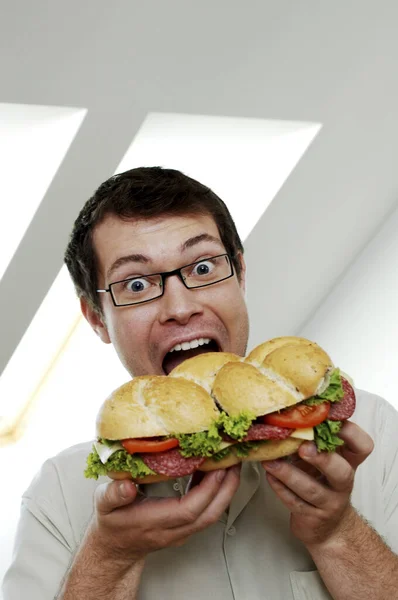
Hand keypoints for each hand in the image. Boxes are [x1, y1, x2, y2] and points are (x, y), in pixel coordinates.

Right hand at [89, 466, 240, 562]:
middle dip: (227, 487)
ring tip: (231, 461)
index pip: (189, 510)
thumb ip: (113, 495)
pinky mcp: (186, 526)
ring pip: (213, 513)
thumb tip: (126, 486)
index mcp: (155, 522)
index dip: (207, 490)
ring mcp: (182, 530)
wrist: (115, 547)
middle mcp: (173, 530)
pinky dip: (217, 491)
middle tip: (234, 460)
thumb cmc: (112, 522)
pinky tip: (216, 470)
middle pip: (210, 513)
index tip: (217, 468)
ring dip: (226, 489)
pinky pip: (208, 510)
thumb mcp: (104, 505)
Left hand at [261, 421, 373, 547]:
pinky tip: (270, 476)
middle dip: (322, 459)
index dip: (350, 433)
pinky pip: (295, 503)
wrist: (327, 525)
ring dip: (289, 474)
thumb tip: (288, 415)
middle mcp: (342, 482)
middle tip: (303, 447)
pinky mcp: (312, 518)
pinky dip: (280, 489)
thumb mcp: (322, 458)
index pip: (362, 446)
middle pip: (341, 472)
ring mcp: (329, 502)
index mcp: (348, 462)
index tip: (328, 419)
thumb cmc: (322, 482)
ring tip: (270, 462)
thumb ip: (313, 439)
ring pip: (312, 490)